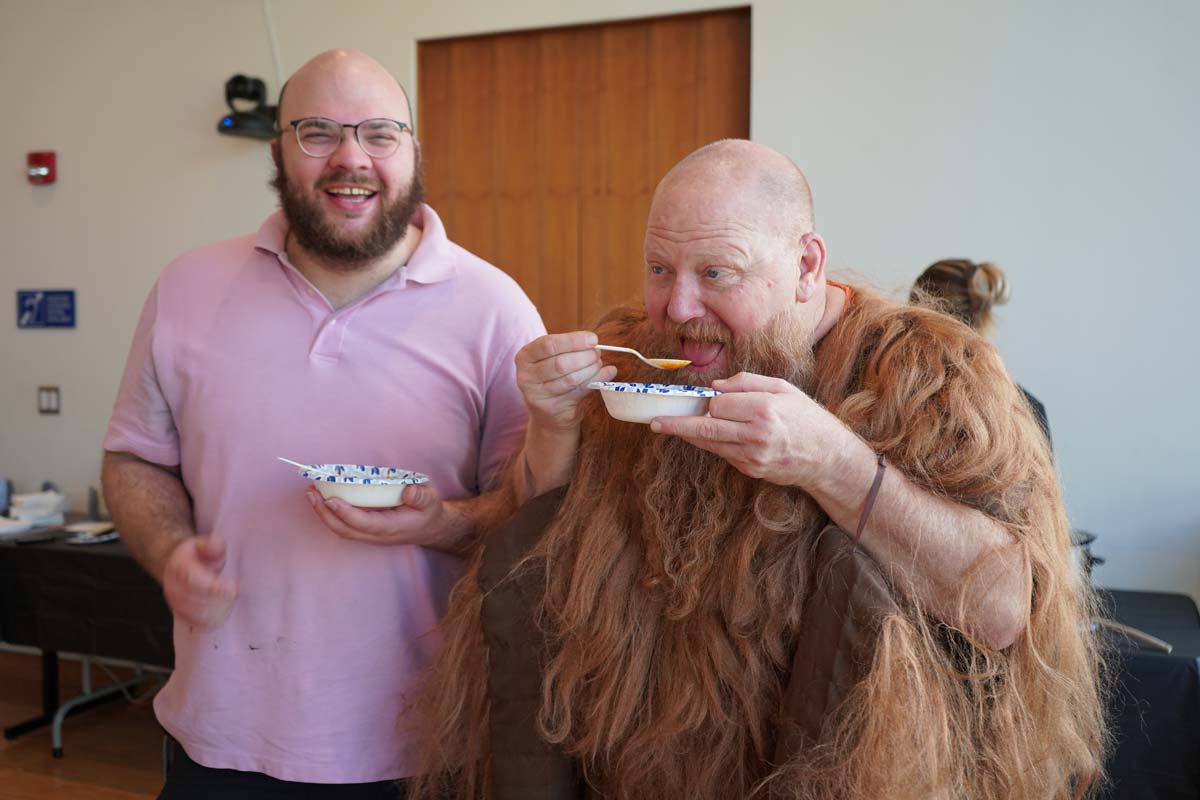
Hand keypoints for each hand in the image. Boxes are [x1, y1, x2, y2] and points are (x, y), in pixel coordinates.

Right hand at [162, 535, 237, 629]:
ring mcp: (176, 604)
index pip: (193, 582)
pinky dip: (215, 619)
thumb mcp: (206, 544)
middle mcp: (173, 588)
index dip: (214, 589)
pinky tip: (224, 608)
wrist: (180, 568)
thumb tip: (216, 547)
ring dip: (220, 609)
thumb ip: (213, 545)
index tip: (233, 589)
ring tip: (230, 597)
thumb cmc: (198, 557)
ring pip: (199, 615)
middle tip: (234, 591)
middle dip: (220, 600)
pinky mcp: (183, 616)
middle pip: (197, 602)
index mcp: (178, 568)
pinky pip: (200, 624)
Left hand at [306, 483, 450, 546]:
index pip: (364, 523)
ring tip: (311, 494)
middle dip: (325, 513)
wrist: (430, 528)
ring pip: (341, 529)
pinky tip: (322, 498)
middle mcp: (377, 535)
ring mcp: (369, 535)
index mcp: (392, 527)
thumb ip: (421, 496)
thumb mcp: (431, 500)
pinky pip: (343, 525)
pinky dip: (330, 513)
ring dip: (323, 514)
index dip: (346, 513)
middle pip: (345, 529)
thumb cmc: (428, 512)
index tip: (331, 499)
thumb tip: (408, 491)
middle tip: (311, 493)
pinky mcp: (365, 531)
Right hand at [515, 332, 617, 430]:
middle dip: (585, 356)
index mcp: (524, 357)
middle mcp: (526, 377)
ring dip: (591, 369)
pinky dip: (597, 380)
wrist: (548, 414)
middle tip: (597, 354)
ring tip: (598, 364)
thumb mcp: (553, 359)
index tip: (593, 339)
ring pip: (571, 378)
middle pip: (560, 363)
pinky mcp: (553, 409)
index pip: (548, 345)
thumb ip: (570, 350)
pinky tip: (608, 374)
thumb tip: (596, 345)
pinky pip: (579, 392)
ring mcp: (538, 396)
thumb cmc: (553, 378)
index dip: (572, 341)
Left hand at [649, 372, 845, 487]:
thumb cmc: (807, 418)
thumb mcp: (784, 389)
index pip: (720, 404)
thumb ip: (748, 383)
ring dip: (689, 435)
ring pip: (710, 444)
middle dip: (677, 424)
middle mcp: (756, 435)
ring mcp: (752, 456)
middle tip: (654, 422)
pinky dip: (714, 444)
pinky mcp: (751, 470)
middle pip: (706, 428)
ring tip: (666, 426)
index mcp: (764, 409)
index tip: (704, 399)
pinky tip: (712, 436)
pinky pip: (723, 454)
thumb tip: (715, 388)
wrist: (828, 458)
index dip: (710, 400)